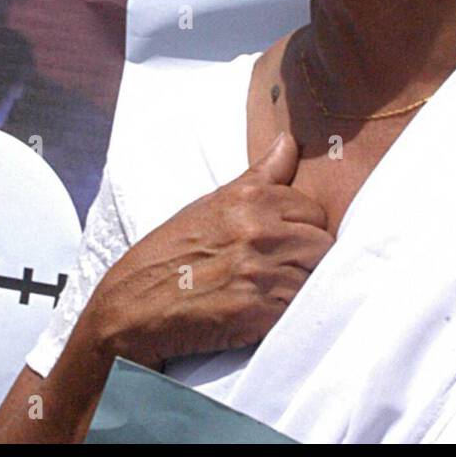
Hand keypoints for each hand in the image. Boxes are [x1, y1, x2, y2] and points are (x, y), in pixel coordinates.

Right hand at [79, 131, 332, 370]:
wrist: (131, 306)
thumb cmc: (171, 253)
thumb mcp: (213, 203)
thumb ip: (261, 175)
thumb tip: (290, 141)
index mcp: (250, 198)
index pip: (315, 211)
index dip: (305, 229)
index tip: (287, 242)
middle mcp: (259, 229)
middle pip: (323, 244)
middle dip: (310, 259)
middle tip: (284, 270)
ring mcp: (260, 272)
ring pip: (315, 278)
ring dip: (301, 288)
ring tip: (274, 292)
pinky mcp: (258, 312)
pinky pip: (299, 309)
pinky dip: (288, 314)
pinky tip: (266, 313)